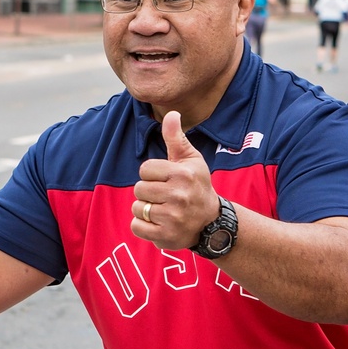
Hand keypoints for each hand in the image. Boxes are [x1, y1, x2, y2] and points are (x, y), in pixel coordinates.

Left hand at [131, 111, 217, 250]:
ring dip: (146, 209)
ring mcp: (173, 217)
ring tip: (163, 209)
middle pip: (138, 189)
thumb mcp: (191, 160)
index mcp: (182, 174)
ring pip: (137, 208)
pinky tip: (158, 223)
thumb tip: (171, 113)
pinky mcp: (166, 235)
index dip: (152, 174)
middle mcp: (179, 195)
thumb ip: (176, 137)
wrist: (211, 222)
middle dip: (148, 192)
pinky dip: (143, 226)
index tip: (166, 180)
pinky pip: (136, 226)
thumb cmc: (197, 185)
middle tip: (165, 196)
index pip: (144, 169)